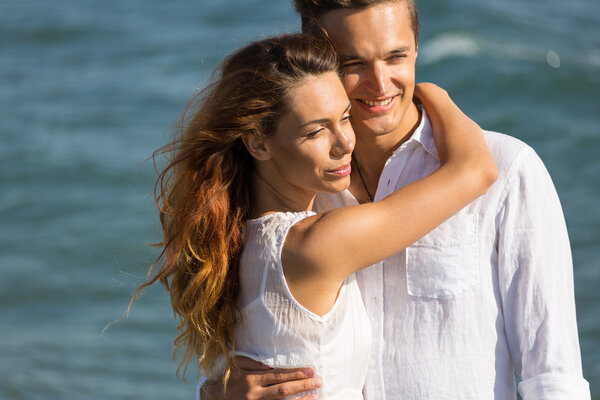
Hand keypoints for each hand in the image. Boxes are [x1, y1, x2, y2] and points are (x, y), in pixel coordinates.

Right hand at [201, 356, 321, 399]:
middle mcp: (254, 395)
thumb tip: (270, 364)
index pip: (278, 376)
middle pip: (283, 390)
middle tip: (318, 381)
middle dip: (302, 385)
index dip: (296, 373)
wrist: (211, 398)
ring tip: (315, 396)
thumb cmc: (226, 379)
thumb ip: (252, 363)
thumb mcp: (236, 366)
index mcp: (250, 380)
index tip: (310, 370)